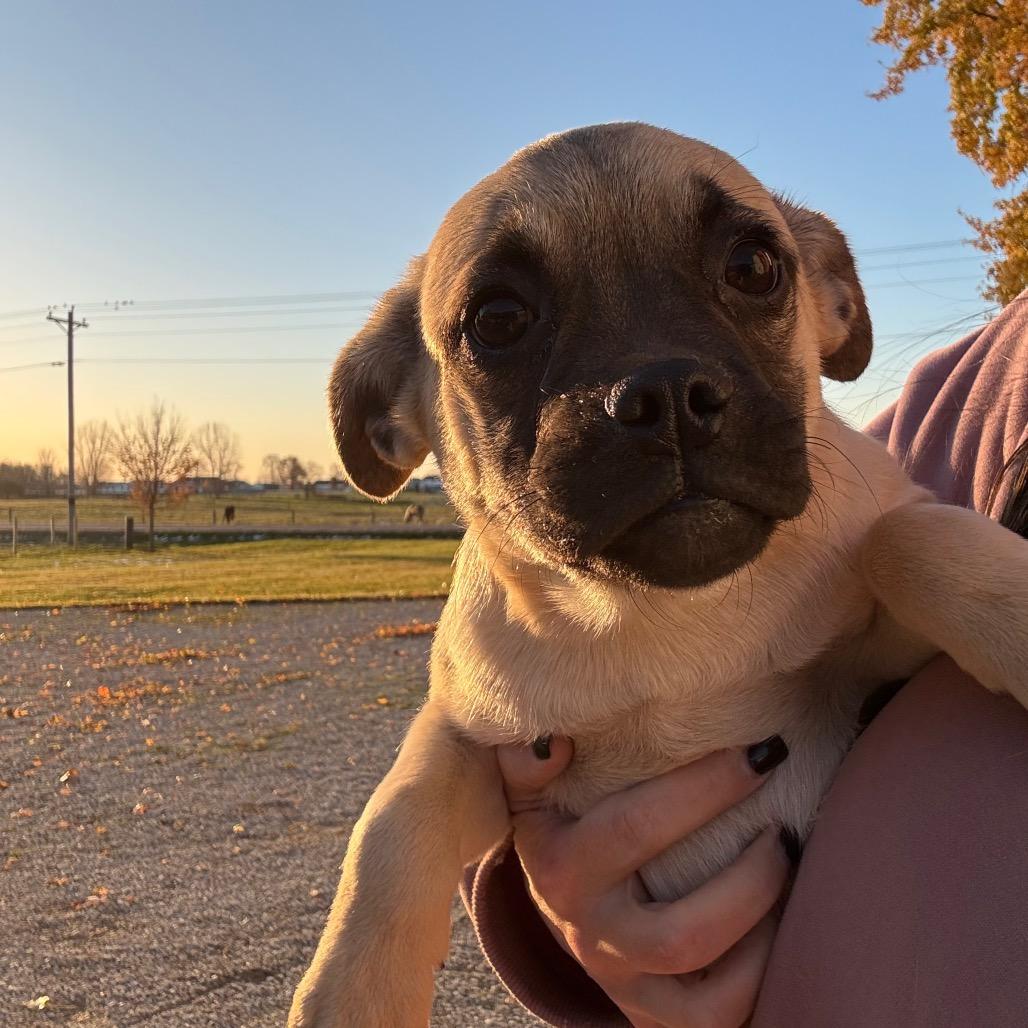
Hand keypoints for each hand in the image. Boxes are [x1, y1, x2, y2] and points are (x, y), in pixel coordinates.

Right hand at [497, 737, 793, 1027]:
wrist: (560, 910)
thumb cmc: (562, 829)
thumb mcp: (531, 794)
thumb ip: (527, 761)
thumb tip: (555, 743)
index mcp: (562, 870)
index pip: (637, 830)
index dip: (708, 790)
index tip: (763, 752)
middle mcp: (590, 936)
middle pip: (682, 932)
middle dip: (753, 878)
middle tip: (782, 830)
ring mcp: (625, 984)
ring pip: (710, 989)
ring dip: (761, 926)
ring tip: (784, 872)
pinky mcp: (656, 1014)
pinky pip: (720, 1014)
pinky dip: (760, 973)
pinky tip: (773, 924)